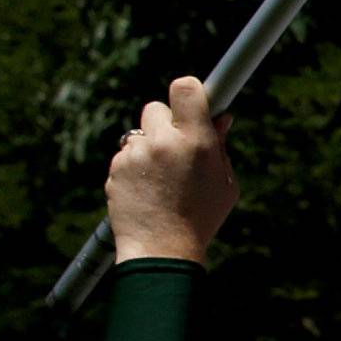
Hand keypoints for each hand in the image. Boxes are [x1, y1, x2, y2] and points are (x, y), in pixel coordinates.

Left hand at [105, 76, 237, 264]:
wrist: (162, 251)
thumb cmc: (201, 219)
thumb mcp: (224, 184)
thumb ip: (220, 148)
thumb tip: (220, 119)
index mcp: (197, 142)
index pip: (185, 88)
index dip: (188, 91)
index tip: (191, 100)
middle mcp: (164, 142)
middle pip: (156, 108)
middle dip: (166, 124)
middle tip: (175, 148)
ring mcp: (136, 155)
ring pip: (138, 134)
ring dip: (148, 148)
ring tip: (160, 179)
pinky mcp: (115, 168)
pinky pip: (125, 155)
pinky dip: (134, 167)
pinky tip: (146, 190)